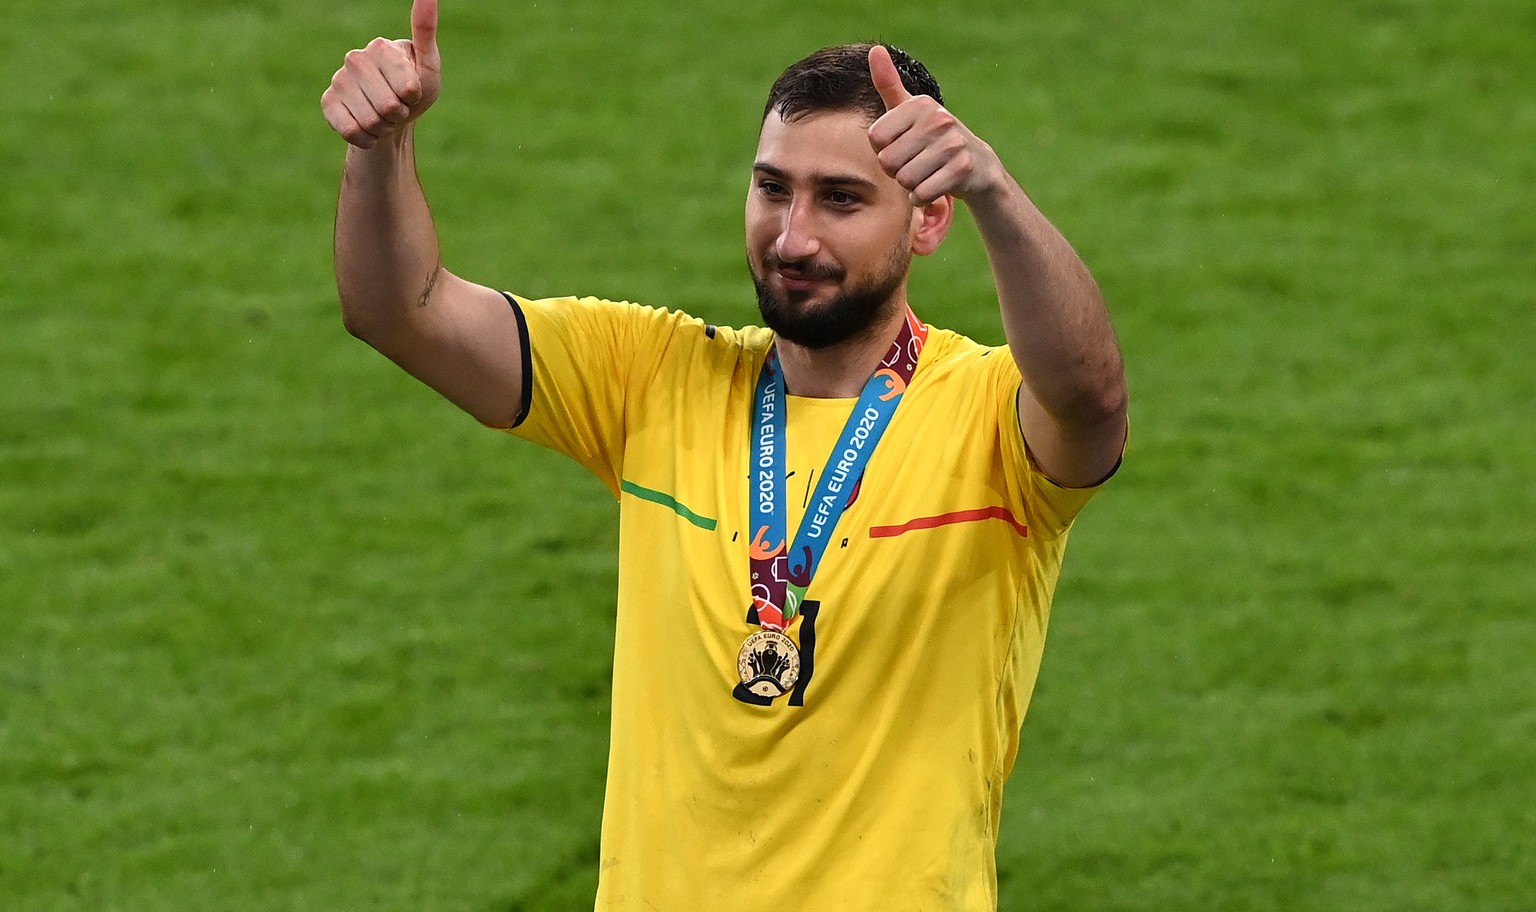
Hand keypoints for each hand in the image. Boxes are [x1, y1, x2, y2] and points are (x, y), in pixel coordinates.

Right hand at [321, 0, 442, 147]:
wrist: (391, 119)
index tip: (411, 92)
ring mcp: (339, 79)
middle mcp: (355, 58)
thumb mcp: (428, 63)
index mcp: (381, 47)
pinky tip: (368, 128)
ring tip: (383, 116)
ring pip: (371, 120)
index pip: (408, 88)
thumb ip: (425, 30)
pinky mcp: (328, 102)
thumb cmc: (414, 89)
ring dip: (384, 127)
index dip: (414, 98)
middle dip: (399, 115)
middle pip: (389, 106)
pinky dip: (367, 138)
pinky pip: (351, 131)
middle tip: (397, 107)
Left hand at [866, 45, 1001, 205]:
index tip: (901, 145)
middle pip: (888, 162)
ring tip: (926, 173)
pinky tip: (934, 186)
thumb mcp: (909, 109)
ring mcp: (952, 144)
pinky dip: (922, 197)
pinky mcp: (962, 170)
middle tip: (914, 163)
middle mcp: (938, 119)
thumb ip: (888, 83)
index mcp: (919, 104)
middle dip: (896, 170)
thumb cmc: (931, 137)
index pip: (875, 139)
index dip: (883, 150)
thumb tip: (874, 50)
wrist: (977, 165)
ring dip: (910, 185)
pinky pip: (921, 194)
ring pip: (904, 180)